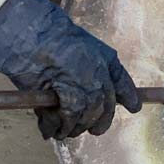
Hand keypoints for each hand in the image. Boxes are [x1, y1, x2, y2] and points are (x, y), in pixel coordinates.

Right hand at [0, 0, 140, 139]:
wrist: (30, 30)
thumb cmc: (45, 32)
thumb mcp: (75, 43)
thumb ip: (83, 64)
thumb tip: (79, 87)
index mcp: (104, 57)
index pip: (121, 81)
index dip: (129, 96)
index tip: (134, 107)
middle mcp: (100, 73)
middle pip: (105, 106)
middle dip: (99, 121)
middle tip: (93, 130)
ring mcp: (86, 86)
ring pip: (86, 116)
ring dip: (75, 128)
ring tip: (64, 133)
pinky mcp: (68, 97)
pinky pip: (67, 119)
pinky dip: (56, 127)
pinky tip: (50, 131)